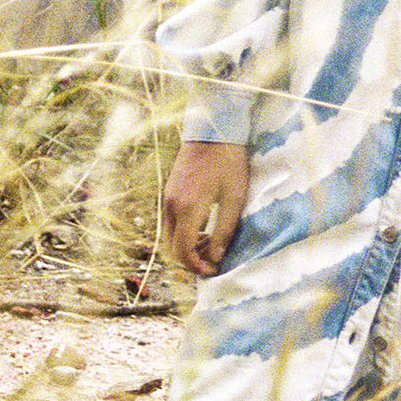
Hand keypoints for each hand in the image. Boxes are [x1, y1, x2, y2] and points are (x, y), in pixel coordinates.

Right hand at [162, 141, 249, 276]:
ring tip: (211, 243)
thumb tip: (216, 257)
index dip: (196, 267)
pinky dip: (182, 233)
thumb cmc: (228, 162)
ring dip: (186, 247)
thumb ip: (224, 230)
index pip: (182, 251)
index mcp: (187, 208)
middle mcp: (171, 206)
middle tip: (213, 259)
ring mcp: (167, 198)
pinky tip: (203, 228)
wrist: (213, 131)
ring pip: (168, 236)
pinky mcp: (168, 193)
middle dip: (190, 260)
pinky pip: (170, 223)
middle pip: (171, 248)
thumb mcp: (234, 198)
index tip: (213, 270)